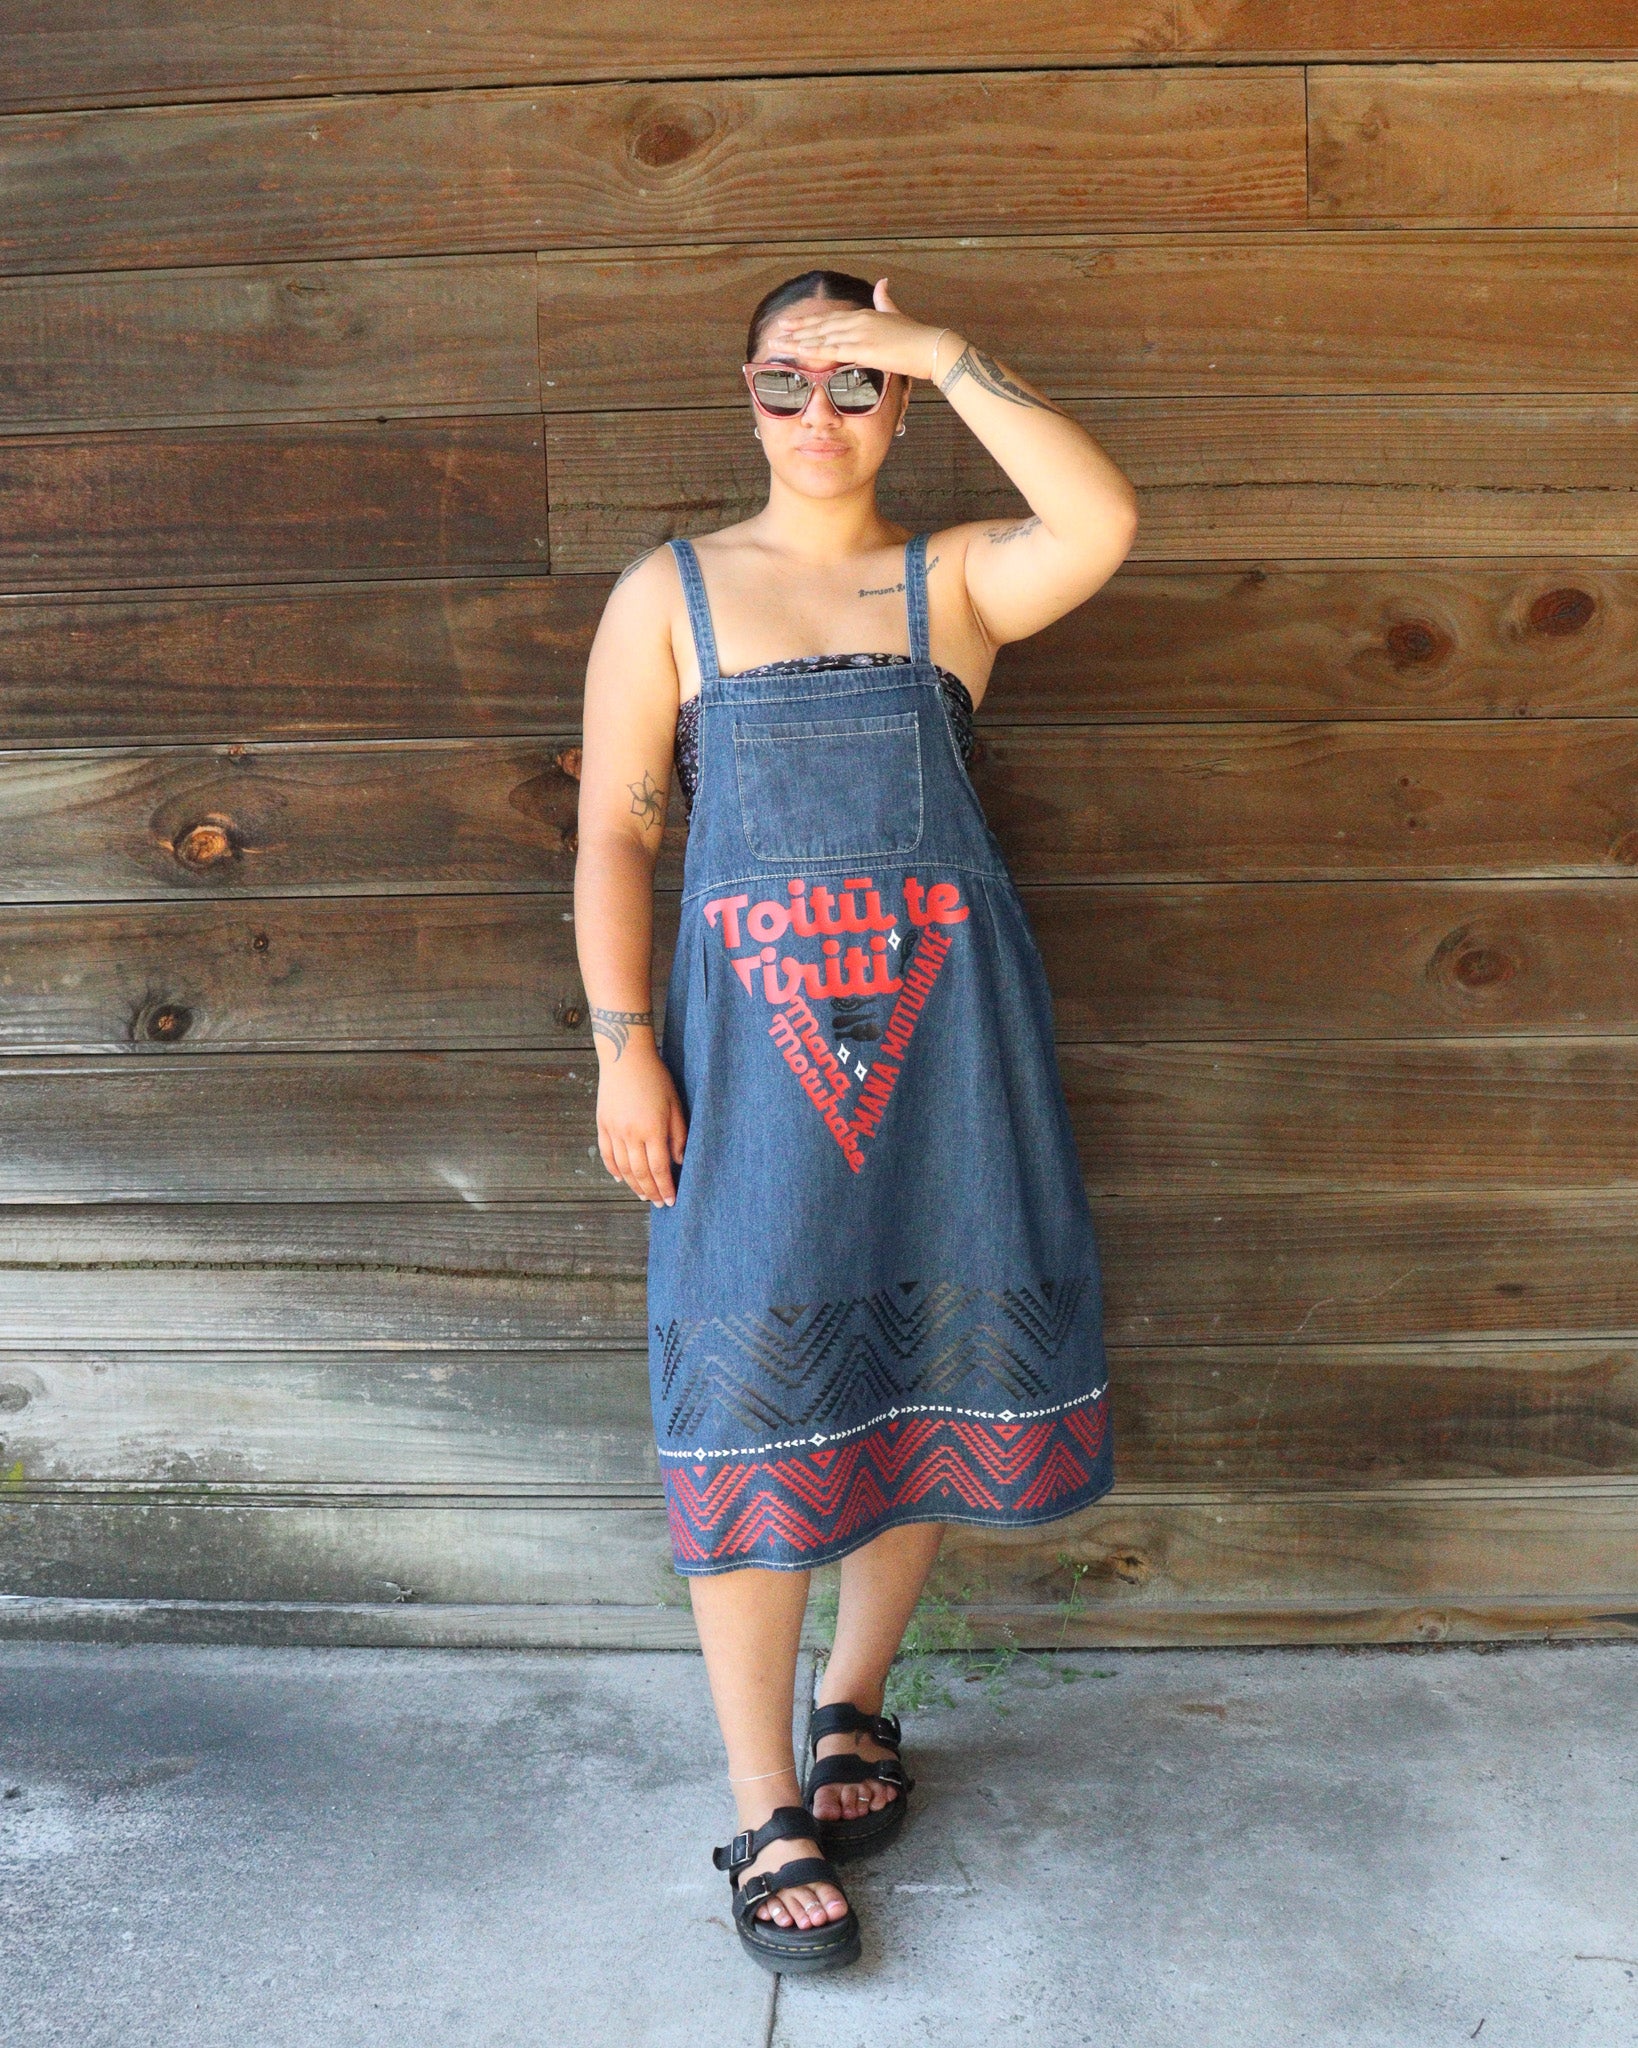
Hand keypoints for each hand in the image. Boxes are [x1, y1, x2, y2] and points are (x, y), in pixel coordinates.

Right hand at [596, 1043, 686, 1206]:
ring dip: (634, 1185)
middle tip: (659, 1203)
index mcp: (652, 1129)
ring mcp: (614, 1130)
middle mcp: (631, 1134)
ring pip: (623, 1167)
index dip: (666, 1187)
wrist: (625, 1057)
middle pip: (640, 1173)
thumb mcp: (675, 1105)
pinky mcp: (602, 1124)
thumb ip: (678, 1135)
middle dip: (651, 1191)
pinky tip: (622, 1179)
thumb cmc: (656, 1078)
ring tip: (643, 1195)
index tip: (672, 1200)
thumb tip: (678, 1162)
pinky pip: (607, 1154)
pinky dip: (614, 1170)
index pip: (660, 1168)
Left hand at [767, 280, 957, 383]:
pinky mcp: (863, 349)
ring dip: (798, 340)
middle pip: (821, 326)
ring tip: (779, 343)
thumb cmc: (917, 337)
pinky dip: (815, 349)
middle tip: (777, 333)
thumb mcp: (897, 314)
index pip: (830, 319)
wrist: (931, 347)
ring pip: (822, 337)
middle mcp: (858, 322)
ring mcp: (859, 335)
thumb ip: (885, 299)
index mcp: (864, 315)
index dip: (810, 322)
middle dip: (797, 330)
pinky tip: (800, 350)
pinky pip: (833, 350)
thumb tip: (882, 281)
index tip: (792, 324)